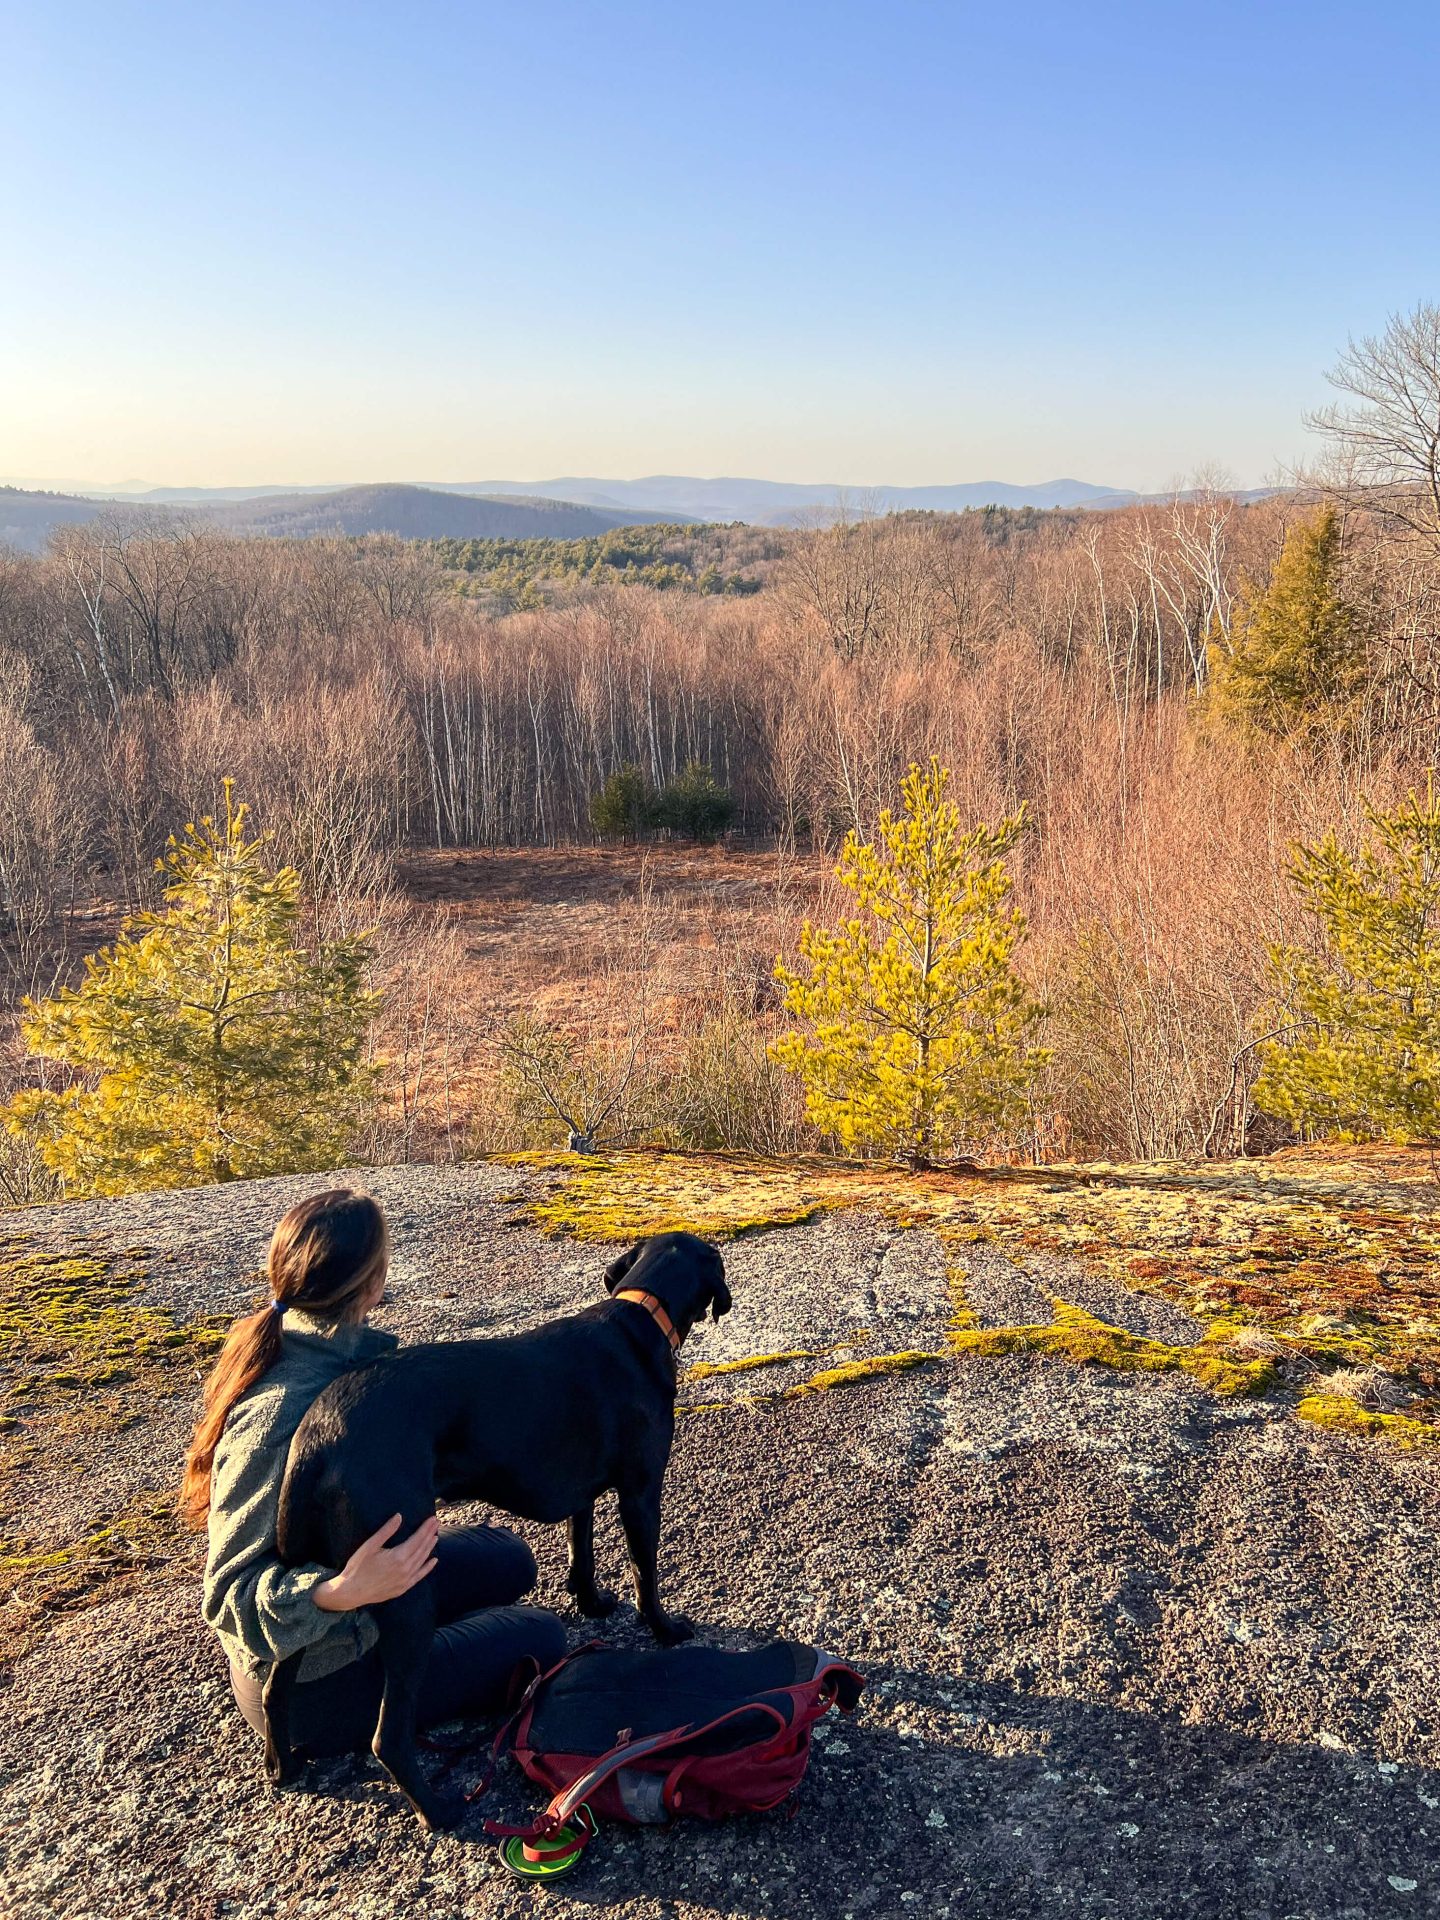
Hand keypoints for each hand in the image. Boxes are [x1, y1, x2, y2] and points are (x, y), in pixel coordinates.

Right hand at [313, 1513, 439, 1611]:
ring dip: (429, 1548)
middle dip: (429, 1535)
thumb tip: (399, 1516)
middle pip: (421, 1548)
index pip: (417, 1539)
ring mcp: (405, 1580)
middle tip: (436, 1523)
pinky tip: (434, 1561)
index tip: (432, 1519)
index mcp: (398, 1557)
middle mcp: (405, 1569)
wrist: (351, 1592)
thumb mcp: (370, 1545)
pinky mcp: (402, 1588)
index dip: (425, 1528)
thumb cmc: (358, 1567)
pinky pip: (419, 1576)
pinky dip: (427, 1568)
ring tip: (435, 1536)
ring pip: (421, 1561)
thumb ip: (386, 1531)